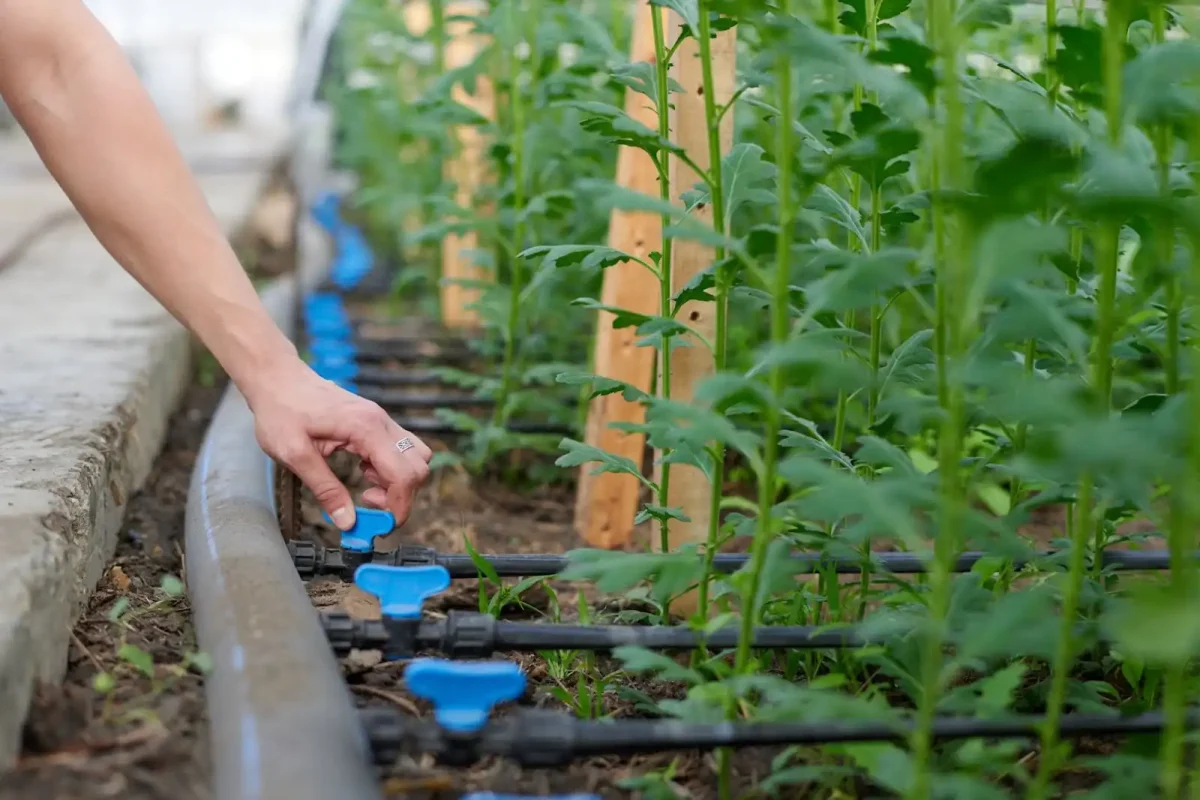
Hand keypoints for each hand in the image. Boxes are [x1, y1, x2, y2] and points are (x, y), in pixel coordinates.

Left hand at [243, 359, 432, 529]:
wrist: (277, 379)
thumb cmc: (281, 411)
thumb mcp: (295, 455)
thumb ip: (325, 489)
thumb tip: (347, 522)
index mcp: (366, 429)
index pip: (404, 474)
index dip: (398, 506)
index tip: (380, 526)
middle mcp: (381, 422)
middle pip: (418, 467)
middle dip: (400, 495)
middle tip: (367, 505)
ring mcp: (381, 420)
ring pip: (415, 457)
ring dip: (397, 481)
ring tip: (365, 487)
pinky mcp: (376, 421)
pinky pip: (401, 449)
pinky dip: (390, 468)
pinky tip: (363, 470)